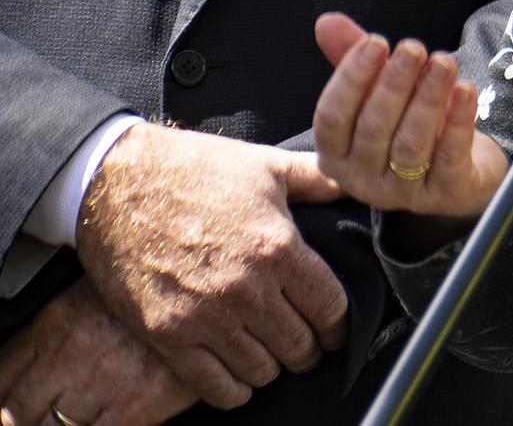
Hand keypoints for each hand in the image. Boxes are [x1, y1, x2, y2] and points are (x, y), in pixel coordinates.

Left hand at [0, 279, 197, 425]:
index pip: (3, 376)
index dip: (1, 399)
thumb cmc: (158, 287)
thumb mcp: (98, 293)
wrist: (212, 283)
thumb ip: (55, 330)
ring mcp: (102, 382)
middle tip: (35, 416)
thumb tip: (22, 368)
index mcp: (56, 324)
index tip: (7, 405)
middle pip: (17, 411)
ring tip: (71, 419)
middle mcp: (71, 354)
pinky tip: (99, 421)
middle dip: (20, 420)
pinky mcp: (137, 404)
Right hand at [74, 124, 348, 409]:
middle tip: (308, 345)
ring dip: (274, 368)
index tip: (336, 328)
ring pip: (261, 369)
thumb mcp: (267, 165)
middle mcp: (246, 289)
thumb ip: (318, 179)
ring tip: (274, 357)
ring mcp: (205, 316)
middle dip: (310, 349)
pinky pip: (213, 385)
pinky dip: (234, 391)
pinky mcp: (167, 335)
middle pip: (299, 345)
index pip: (330, 307)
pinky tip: (240, 381)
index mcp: (278, 248)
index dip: (339, 324)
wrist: (115, 183)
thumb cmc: (194, 169)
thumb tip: (355, 185)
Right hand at [312, 13, 509, 219]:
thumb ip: (352, 58)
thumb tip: (327, 21)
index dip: (350, 79)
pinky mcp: (446, 195)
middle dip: (394, 84)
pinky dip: (457, 122)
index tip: (375, 41)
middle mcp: (363, 179)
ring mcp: (404, 192)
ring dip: (428, 98)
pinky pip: (449, 157)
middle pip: (373, 129)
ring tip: (443, 62)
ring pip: (411, 144)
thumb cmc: (409, 125)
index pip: (332, 118)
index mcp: (337, 153)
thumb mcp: (379, 91)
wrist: (463, 171)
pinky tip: (466, 90)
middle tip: (414, 48)